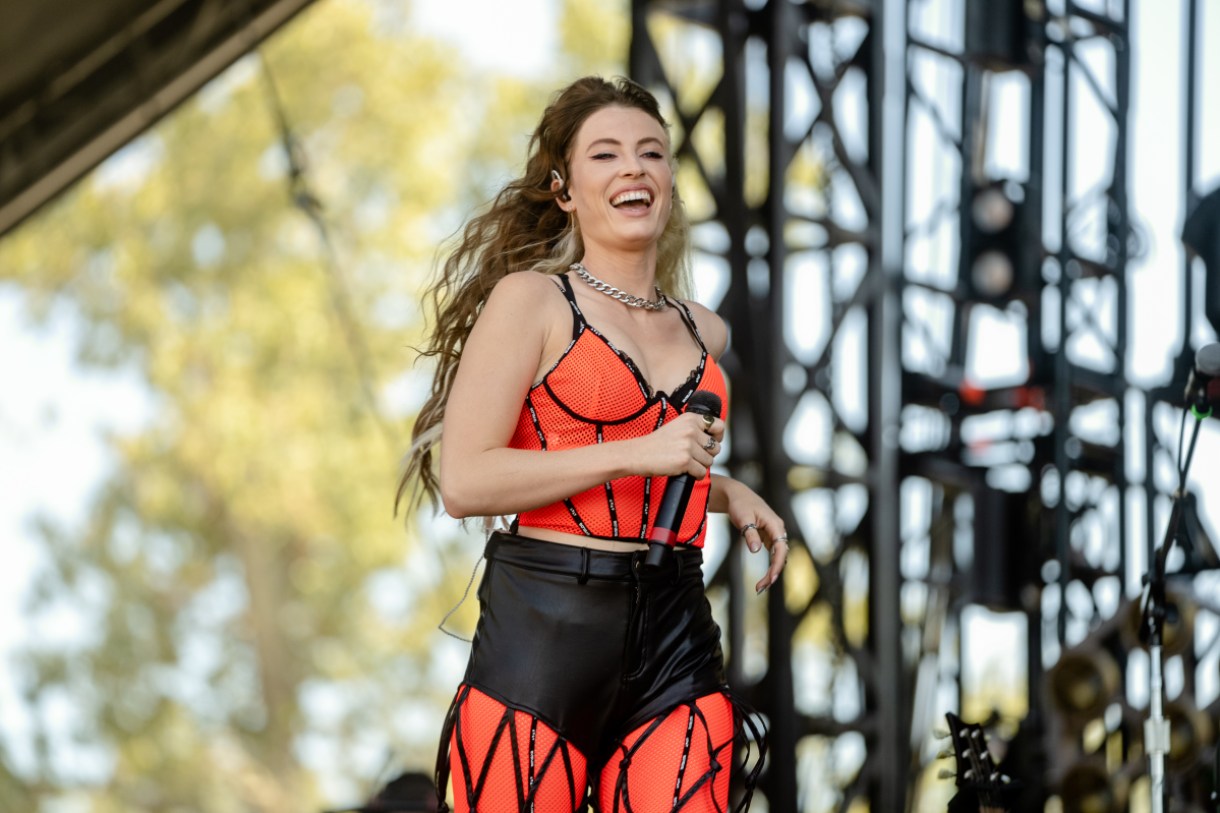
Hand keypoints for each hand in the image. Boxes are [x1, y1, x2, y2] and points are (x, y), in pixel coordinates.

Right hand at [630, 411, 723, 478]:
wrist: (638, 454)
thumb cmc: (657, 443)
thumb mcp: (677, 427)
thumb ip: (695, 428)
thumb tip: (716, 438)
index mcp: (690, 419)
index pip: (719, 426)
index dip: (718, 437)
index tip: (711, 442)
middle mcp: (691, 430)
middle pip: (716, 448)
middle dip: (707, 455)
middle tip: (693, 456)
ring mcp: (688, 445)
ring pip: (709, 461)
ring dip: (700, 466)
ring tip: (686, 463)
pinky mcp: (685, 460)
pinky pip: (701, 472)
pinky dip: (695, 475)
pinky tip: (685, 471)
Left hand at [716, 478, 789, 593]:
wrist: (738, 496)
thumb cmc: (740, 504)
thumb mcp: (743, 518)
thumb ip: (750, 534)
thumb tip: (756, 550)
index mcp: (775, 524)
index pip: (781, 548)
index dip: (777, 564)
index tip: (771, 577)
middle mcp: (778, 530)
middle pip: (781, 556)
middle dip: (773, 573)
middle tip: (760, 588)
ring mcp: (774, 534)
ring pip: (777, 557)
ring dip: (771, 572)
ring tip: (760, 587)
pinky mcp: (769, 537)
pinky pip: (772, 555)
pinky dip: (769, 566)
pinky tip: (764, 578)